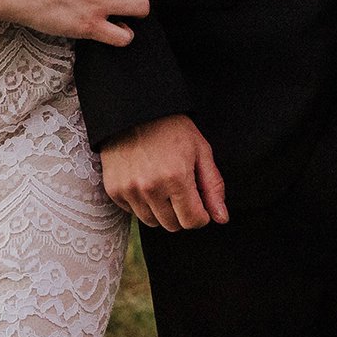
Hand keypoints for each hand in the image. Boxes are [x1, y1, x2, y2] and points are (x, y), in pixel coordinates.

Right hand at [100, 114, 229, 231]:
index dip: (201, 215)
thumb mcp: (200, 150)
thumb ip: (213, 186)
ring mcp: (130, 190)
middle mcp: (151, 187)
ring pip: (153, 222)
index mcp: (176, 177)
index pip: (193, 221)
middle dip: (182, 212)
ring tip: (162, 184)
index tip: (199, 202)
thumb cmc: (171, 128)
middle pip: (173, 225)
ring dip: (161, 210)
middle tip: (180, 189)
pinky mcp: (114, 190)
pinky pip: (134, 213)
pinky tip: (145, 181)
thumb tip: (221, 218)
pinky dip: (142, 204)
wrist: (133, 111)